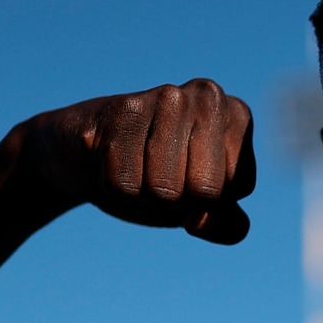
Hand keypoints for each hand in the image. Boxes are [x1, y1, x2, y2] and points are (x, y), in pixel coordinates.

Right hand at [17, 79, 256, 243]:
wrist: (84, 158)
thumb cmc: (154, 178)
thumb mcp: (200, 208)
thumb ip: (227, 226)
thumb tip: (200, 221)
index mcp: (238, 115)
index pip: (237, 187)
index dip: (207, 197)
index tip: (186, 174)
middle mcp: (208, 96)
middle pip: (206, 190)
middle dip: (178, 198)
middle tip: (157, 172)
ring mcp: (165, 97)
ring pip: (167, 188)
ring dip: (144, 192)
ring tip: (134, 164)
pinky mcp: (122, 109)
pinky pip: (127, 184)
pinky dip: (113, 186)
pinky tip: (108, 159)